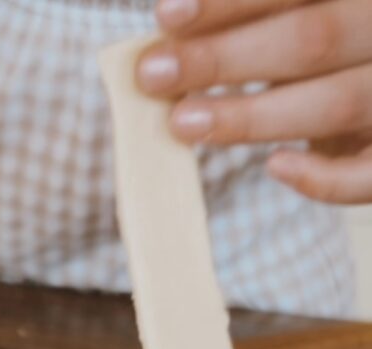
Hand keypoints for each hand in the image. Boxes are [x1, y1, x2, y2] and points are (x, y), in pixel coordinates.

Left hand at [136, 0, 371, 203]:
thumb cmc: (328, 59)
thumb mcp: (295, 22)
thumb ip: (252, 21)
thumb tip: (169, 36)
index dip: (229, 2)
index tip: (165, 16)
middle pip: (313, 38)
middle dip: (225, 58)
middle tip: (152, 76)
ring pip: (336, 103)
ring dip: (252, 116)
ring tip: (182, 123)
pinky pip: (367, 175)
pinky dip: (324, 177)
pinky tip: (275, 167)